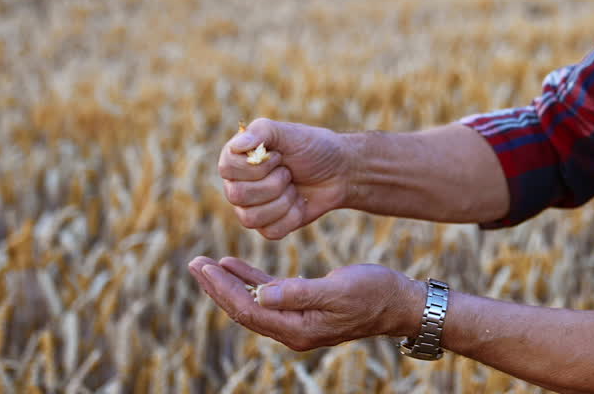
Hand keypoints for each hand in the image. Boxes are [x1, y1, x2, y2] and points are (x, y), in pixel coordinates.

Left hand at [187, 256, 422, 350]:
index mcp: (297, 329)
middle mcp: (292, 330)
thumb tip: (261, 294)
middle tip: (193, 264)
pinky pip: (268, 295)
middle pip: (245, 308)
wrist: (400, 302)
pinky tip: (235, 266)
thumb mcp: (338, 289)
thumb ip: (299, 293)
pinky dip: (250, 279)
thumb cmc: (375, 293)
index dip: (223, 289)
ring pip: (253, 301)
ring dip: (230, 283)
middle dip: (217, 287)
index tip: (203, 267)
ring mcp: (297, 320)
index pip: (249, 309)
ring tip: (206, 264)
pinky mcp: (304, 307)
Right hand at [218, 118, 351, 238]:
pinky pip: (270, 231)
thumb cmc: (313, 147)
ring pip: (250, 218)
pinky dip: (291, 216)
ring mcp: (251, 207)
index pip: (227, 168)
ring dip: (282, 201)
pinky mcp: (268, 226)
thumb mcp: (289, 133)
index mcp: (237, 158)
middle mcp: (237, 183)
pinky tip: (299, 202)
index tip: (279, 156)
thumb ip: (261, 131)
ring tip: (293, 187)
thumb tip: (235, 145)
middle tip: (289, 172)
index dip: (257, 166)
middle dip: (273, 183)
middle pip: (237, 195)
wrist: (339, 171)